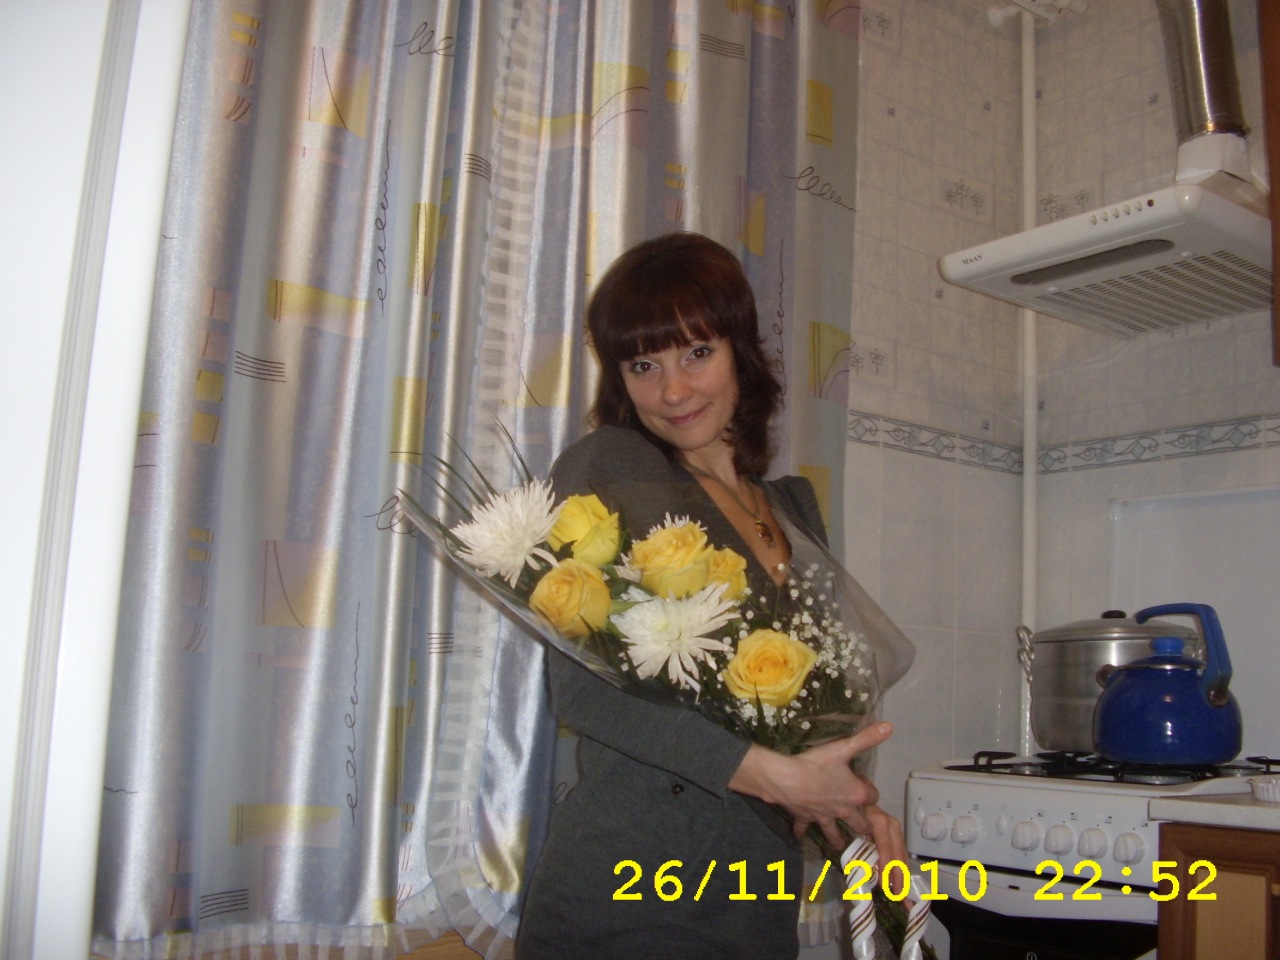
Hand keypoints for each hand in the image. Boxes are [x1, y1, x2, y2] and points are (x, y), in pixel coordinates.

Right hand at [728, 721, 896, 852]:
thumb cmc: (816, 763)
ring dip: (838, 839)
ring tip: (842, 846)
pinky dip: (801, 831)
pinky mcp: (806, 818)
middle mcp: (843, 810)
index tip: (863, 783)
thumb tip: (890, 727)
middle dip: (863, 825)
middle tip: (865, 828)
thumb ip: (867, 738)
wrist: (787, 779)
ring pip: (834, 832)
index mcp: (855, 794)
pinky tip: (798, 835)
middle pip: (859, 822)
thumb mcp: (843, 747)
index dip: (869, 790)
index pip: (872, 796)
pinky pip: (804, 828)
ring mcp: (824, 816)